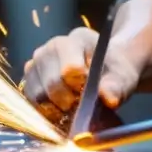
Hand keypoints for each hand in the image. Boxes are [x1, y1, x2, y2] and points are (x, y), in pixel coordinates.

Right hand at [21, 27, 142, 123]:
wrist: (103, 69)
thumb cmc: (112, 71)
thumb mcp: (123, 76)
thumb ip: (117, 86)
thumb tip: (108, 99)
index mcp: (74, 41)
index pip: (69, 69)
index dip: (80, 87)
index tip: (89, 91)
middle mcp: (49, 48)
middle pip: (51, 84)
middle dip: (68, 101)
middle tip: (81, 103)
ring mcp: (35, 64)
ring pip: (38, 96)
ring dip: (55, 108)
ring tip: (72, 105)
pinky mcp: (28, 80)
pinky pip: (31, 103)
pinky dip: (45, 111)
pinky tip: (60, 108)